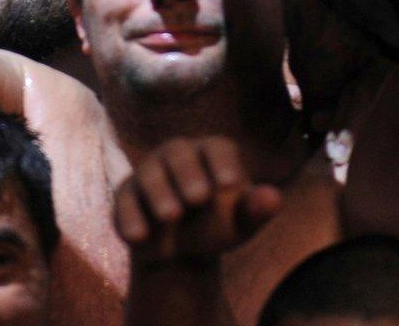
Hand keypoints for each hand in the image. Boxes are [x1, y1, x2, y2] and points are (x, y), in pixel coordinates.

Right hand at [114, 137, 281, 267]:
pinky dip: (130, 217)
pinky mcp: (125, 196)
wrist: (180, 250)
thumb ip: (255, 210)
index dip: (222, 163)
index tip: (230, 184)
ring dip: (159, 193)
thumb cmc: (218, 225)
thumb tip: (274, 198)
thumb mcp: (239, 223)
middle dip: (188, 174)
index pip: (217, 148)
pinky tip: (139, 237)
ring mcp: (147, 173)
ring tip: (171, 216)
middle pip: (179, 154)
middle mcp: (176, 155)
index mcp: (210, 153)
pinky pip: (124, 201)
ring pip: (149, 174)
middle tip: (198, 199)